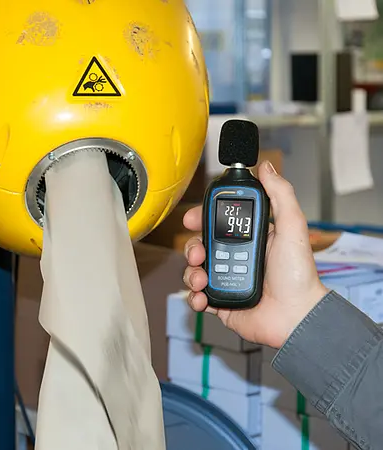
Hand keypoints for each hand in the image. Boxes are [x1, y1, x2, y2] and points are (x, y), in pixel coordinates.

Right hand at [183, 161, 328, 348]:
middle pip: (199, 244)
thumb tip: (266, 167)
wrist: (296, 317)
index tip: (192, 218)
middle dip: (192, 247)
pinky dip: (193, 296)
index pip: (217, 223)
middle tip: (197, 253)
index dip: (201, 218)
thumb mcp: (291, 228)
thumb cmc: (298, 275)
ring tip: (201, 278)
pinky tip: (202, 297)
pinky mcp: (220, 301)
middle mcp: (234, 257)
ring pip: (194, 269)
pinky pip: (196, 295)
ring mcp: (226, 279)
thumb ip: (280, 195)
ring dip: (190, 272)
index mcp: (248, 239)